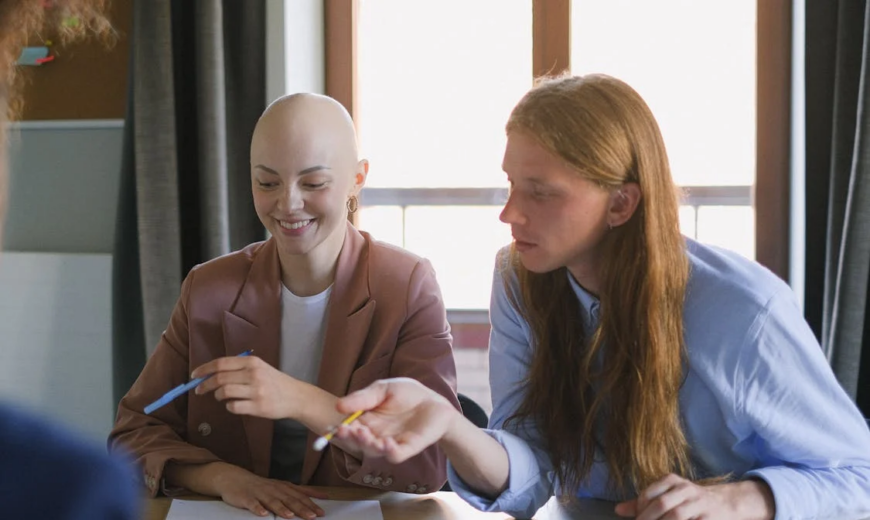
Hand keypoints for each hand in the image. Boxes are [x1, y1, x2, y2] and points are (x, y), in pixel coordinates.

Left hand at [192, 355, 298, 418]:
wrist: (295, 396)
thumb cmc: (274, 382)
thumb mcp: (259, 368)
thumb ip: (238, 369)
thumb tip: (210, 374)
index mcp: (252, 362)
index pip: (221, 363)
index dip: (204, 369)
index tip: (194, 375)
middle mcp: (253, 374)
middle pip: (220, 378)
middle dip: (205, 385)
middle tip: (199, 390)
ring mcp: (256, 391)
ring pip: (224, 392)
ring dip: (218, 396)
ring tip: (221, 397)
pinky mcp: (258, 406)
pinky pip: (233, 407)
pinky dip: (229, 406)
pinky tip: (235, 405)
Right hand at [214, 465, 328, 518]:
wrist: (234, 478)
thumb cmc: (261, 486)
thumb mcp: (282, 486)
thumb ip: (300, 492)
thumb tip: (322, 495)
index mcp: (283, 487)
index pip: (300, 495)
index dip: (311, 503)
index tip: (322, 512)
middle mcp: (274, 489)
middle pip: (289, 499)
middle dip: (301, 508)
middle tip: (312, 516)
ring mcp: (260, 493)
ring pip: (273, 501)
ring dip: (282, 508)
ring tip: (290, 515)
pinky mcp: (246, 498)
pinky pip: (252, 504)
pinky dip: (258, 508)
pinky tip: (263, 514)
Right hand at [334, 377, 459, 462]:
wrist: (435, 401)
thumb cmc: (407, 394)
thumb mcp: (382, 389)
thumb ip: (363, 397)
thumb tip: (338, 405)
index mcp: (366, 421)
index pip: (348, 429)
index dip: (339, 430)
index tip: (333, 427)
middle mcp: (375, 435)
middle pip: (358, 442)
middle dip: (350, 438)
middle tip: (346, 430)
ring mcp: (391, 443)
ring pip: (374, 451)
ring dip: (367, 445)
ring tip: (364, 435)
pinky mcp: (407, 448)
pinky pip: (395, 455)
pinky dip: (389, 451)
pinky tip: (386, 443)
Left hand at [615, 474, 774, 519]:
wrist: (724, 503)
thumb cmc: (689, 501)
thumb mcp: (667, 496)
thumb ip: (643, 503)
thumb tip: (618, 509)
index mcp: (672, 481)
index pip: (649, 492)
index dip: (639, 508)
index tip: (636, 518)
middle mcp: (685, 488)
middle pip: (662, 504)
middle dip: (648, 518)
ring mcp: (699, 503)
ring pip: (676, 515)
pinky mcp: (709, 518)